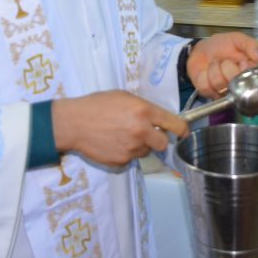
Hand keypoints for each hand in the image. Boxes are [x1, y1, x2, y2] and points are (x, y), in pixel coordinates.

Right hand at [52, 91, 187, 166]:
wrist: (73, 123)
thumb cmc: (97, 104)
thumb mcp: (124, 96)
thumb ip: (144, 108)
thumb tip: (158, 119)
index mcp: (144, 111)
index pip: (174, 124)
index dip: (182, 130)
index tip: (184, 133)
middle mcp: (142, 131)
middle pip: (163, 143)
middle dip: (157, 139)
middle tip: (145, 134)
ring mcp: (132, 148)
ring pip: (146, 151)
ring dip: (139, 145)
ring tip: (121, 135)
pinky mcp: (122, 160)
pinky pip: (131, 158)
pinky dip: (126, 152)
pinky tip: (113, 143)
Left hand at [186, 32, 257, 99]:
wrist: (204, 49)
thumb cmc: (223, 45)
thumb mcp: (238, 39)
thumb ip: (250, 44)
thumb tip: (257, 57)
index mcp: (248, 72)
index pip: (251, 79)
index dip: (244, 70)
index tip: (242, 61)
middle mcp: (237, 85)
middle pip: (235, 83)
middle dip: (227, 67)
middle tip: (225, 60)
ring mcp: (223, 91)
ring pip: (219, 84)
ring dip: (214, 68)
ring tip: (215, 63)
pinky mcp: (209, 93)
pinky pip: (206, 87)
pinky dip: (203, 76)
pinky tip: (206, 71)